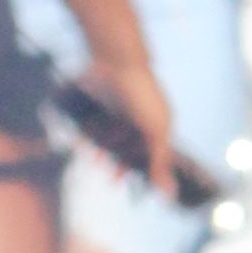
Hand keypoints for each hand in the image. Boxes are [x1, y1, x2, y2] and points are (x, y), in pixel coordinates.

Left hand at [83, 51, 176, 199]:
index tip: (134, 185)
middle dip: (123, 162)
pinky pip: (98, 124)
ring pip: (114, 136)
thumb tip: (169, 192)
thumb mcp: (154, 130)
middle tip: (112, 179)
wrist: (114, 60)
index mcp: (160, 122)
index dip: (146, 170)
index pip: (155, 153)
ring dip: (105, 150)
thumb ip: (159, 160)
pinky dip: (92, 134)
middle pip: (133, 146)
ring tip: (93, 158)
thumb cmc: (140, 93)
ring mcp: (123, 109)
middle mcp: (143, 116)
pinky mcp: (104, 102)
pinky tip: (83, 142)